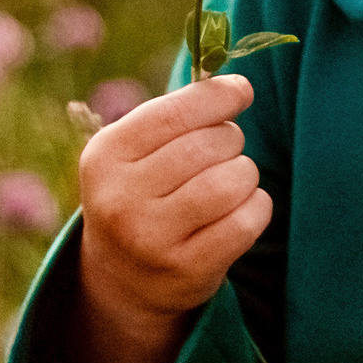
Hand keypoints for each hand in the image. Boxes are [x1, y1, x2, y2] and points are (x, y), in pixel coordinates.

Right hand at [70, 72, 271, 362]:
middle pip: (210, 145)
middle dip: (230, 140)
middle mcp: (121, 198)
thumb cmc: (143, 191)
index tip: (241, 92)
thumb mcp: (136, 149)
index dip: (219, 95)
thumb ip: (179, 113)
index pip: (176, 111)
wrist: (124, 277)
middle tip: (222, 153)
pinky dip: (256, 207)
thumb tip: (239, 85)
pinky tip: (240, 210)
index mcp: (105, 155)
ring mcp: (151, 239)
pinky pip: (247, 220)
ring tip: (230, 182)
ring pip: (232, 180)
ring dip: (245, 174)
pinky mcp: (186, 269)